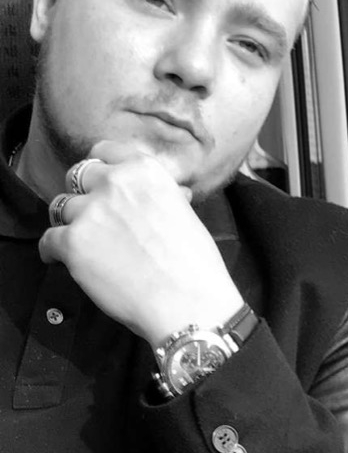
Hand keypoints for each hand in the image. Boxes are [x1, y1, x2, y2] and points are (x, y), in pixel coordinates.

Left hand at [39, 141, 244, 346]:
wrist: (187, 302)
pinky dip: (52, 252)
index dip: (100, 169)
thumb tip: (173, 193)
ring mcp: (90, 211)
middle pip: (77, 176)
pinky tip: (61, 261)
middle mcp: (114, 182)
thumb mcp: (184, 212)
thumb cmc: (194, 265)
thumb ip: (164, 196)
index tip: (100, 185)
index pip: (104, 151)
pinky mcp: (72, 243)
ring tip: (80, 243)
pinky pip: (48, 240)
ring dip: (69, 223)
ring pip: (60, 208)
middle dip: (82, 194)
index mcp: (144, 170)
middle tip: (91, 216)